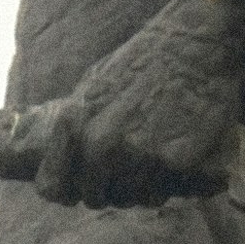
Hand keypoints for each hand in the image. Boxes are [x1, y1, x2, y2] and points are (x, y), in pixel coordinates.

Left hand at [34, 0, 244, 205]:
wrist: (194, 45)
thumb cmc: (143, 61)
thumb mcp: (92, 84)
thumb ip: (75, 121)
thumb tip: (56, 151)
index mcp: (74, 124)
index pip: (50, 187)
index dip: (65, 190)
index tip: (78, 185)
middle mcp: (101, 144)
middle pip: (93, 197)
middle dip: (107, 190)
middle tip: (124, 173)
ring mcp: (137, 155)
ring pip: (130, 198)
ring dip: (139, 190)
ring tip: (151, 164)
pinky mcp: (174, 162)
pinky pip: (163, 191)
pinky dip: (167, 184)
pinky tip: (172, 162)